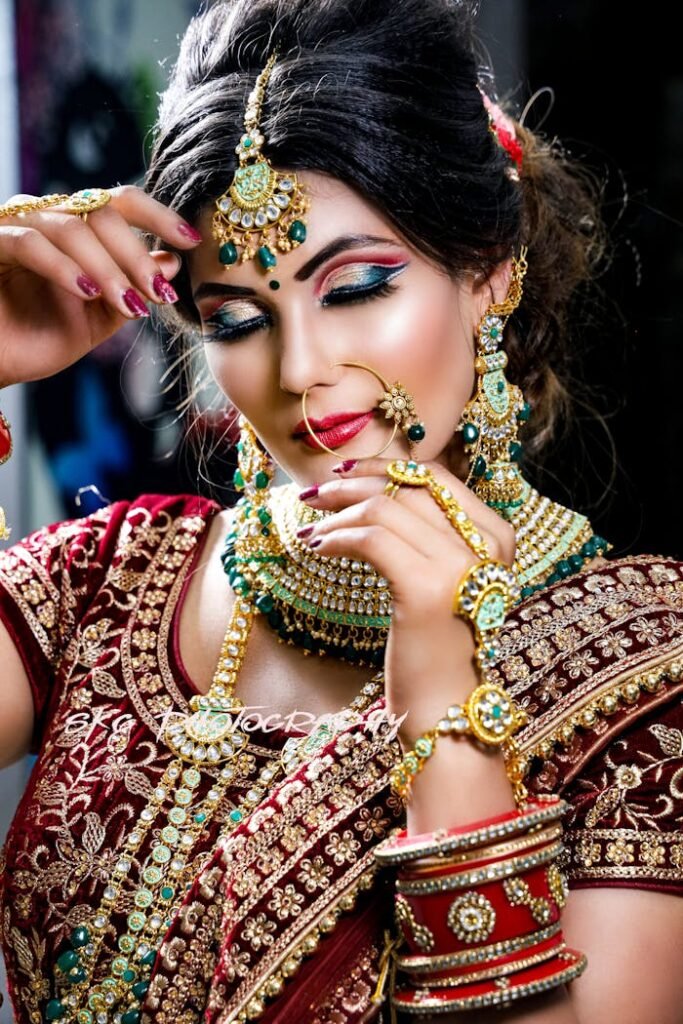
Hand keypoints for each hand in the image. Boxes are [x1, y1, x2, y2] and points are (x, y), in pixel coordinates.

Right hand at [0, 185, 201, 388]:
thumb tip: (171, 262)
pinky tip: (87, 292)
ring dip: (108, 268)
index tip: (193, 242)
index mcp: (75, 228)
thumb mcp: (99, 318)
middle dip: (137, 256)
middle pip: (101, 211)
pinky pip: (30, 243)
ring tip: (128, 305)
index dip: (159, 216)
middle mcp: (45, 216)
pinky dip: (64, 267)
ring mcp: (15, 224)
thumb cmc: (37, 340)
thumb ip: (132, 290)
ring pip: (71, 226)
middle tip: (161, 295)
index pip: (121, 203)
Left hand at [297, 458, 515, 744]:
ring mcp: (461, 565)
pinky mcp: (426, 588)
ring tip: (309, 529)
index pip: (435, 477)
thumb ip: (426, 538)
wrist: (449, 715)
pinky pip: (370, 539)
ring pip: (385, 508)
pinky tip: (314, 548)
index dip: (385, 467)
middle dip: (353, 483)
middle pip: (408, 485)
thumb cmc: (436, 651)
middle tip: (313, 494)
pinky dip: (336, 537)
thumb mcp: (441, 583)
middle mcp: (487, 544)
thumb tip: (374, 492)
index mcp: (497, 536)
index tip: (344, 474)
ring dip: (337, 513)